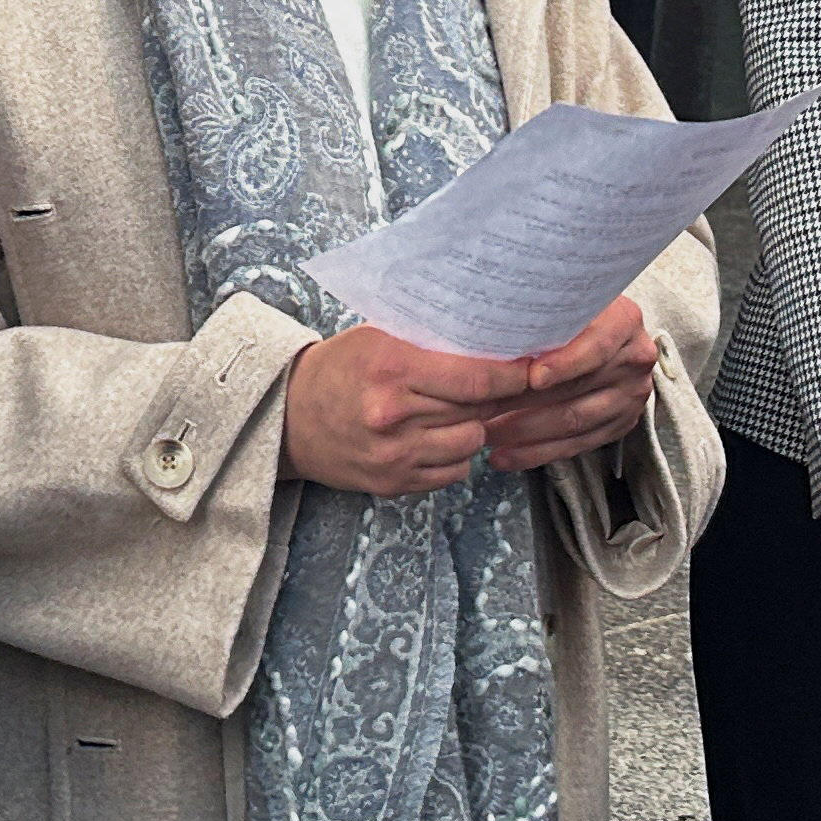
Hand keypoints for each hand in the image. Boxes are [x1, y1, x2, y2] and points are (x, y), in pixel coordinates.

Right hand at [283, 326, 541, 496]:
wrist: (288, 418)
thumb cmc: (340, 369)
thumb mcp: (379, 338)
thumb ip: (430, 342)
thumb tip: (494, 340)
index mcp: (392, 368)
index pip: (475, 379)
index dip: (512, 376)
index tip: (532, 369)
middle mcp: (394, 413)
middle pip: (477, 411)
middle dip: (498, 399)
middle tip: (509, 386)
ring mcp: (394, 453)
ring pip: (471, 443)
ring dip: (475, 427)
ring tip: (461, 411)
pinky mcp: (393, 482)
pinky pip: (453, 471)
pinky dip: (455, 455)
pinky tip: (439, 436)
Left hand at [475, 297, 661, 473]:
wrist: (602, 331)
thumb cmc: (565, 311)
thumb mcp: (559, 302)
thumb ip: (537, 315)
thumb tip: (487, 331)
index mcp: (623, 321)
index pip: (597, 346)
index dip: (565, 363)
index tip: (532, 377)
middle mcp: (634, 359)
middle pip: (577, 387)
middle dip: (525, 402)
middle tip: (483, 409)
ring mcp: (630, 395)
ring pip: (574, 422)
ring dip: (525, 433)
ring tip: (486, 435)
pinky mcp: (620, 423)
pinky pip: (576, 446)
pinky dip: (537, 453)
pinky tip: (506, 455)